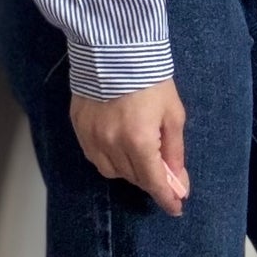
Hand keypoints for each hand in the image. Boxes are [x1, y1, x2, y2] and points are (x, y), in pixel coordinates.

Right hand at [69, 80, 188, 215]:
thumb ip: (175, 152)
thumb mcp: (173, 115)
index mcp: (139, 141)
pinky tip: (117, 147)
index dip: (167, 199)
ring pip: (111, 171)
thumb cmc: (150, 80)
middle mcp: (111, 144)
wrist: (113, 48)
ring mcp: (91, 136)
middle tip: (163, 172)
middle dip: (151, 179)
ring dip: (129, 171)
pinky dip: (108, 158)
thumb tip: (178, 183)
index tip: (176, 208)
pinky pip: (94, 156)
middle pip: (134, 178)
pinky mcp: (77, 126)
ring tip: (138, 156)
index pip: (153, 182)